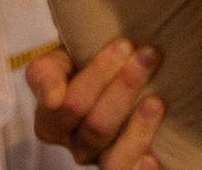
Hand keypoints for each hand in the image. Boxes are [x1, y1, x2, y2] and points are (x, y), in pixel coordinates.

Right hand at [26, 40, 165, 168]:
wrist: (107, 79)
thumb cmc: (80, 65)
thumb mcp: (57, 61)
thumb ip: (46, 73)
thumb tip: (53, 98)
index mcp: (51, 123)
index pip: (70, 104)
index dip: (98, 75)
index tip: (123, 45)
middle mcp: (75, 147)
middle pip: (97, 126)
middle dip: (124, 88)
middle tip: (149, 56)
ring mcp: (102, 161)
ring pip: (114, 159)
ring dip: (138, 128)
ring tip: (156, 100)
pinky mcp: (126, 166)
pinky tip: (153, 158)